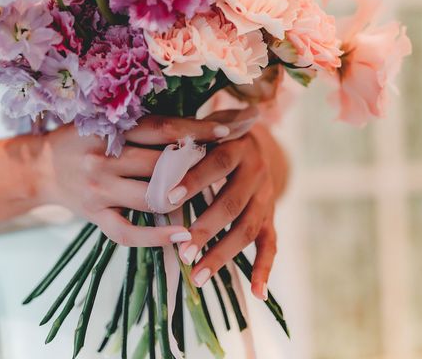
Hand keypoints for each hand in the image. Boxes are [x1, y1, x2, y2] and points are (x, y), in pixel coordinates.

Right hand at [34, 115, 231, 246]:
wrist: (41, 168)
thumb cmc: (85, 138)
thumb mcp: (109, 122)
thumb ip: (148, 124)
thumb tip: (201, 122)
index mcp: (110, 131)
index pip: (162, 129)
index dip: (196, 131)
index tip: (229, 133)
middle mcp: (104, 160)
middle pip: (160, 165)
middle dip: (196, 167)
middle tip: (225, 165)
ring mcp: (99, 192)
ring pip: (150, 199)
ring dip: (182, 199)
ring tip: (207, 195)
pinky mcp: (94, 217)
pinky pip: (128, 233)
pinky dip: (156, 237)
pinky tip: (182, 236)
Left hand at [171, 125, 287, 300]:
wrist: (255, 140)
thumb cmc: (213, 136)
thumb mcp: (205, 129)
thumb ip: (184, 136)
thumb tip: (150, 146)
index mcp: (237, 146)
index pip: (216, 163)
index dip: (194, 180)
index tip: (168, 197)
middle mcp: (255, 172)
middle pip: (231, 204)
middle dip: (206, 229)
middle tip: (182, 251)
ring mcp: (265, 197)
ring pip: (247, 229)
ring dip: (223, 254)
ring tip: (197, 276)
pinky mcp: (270, 216)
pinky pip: (270, 244)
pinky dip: (265, 269)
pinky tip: (257, 292)